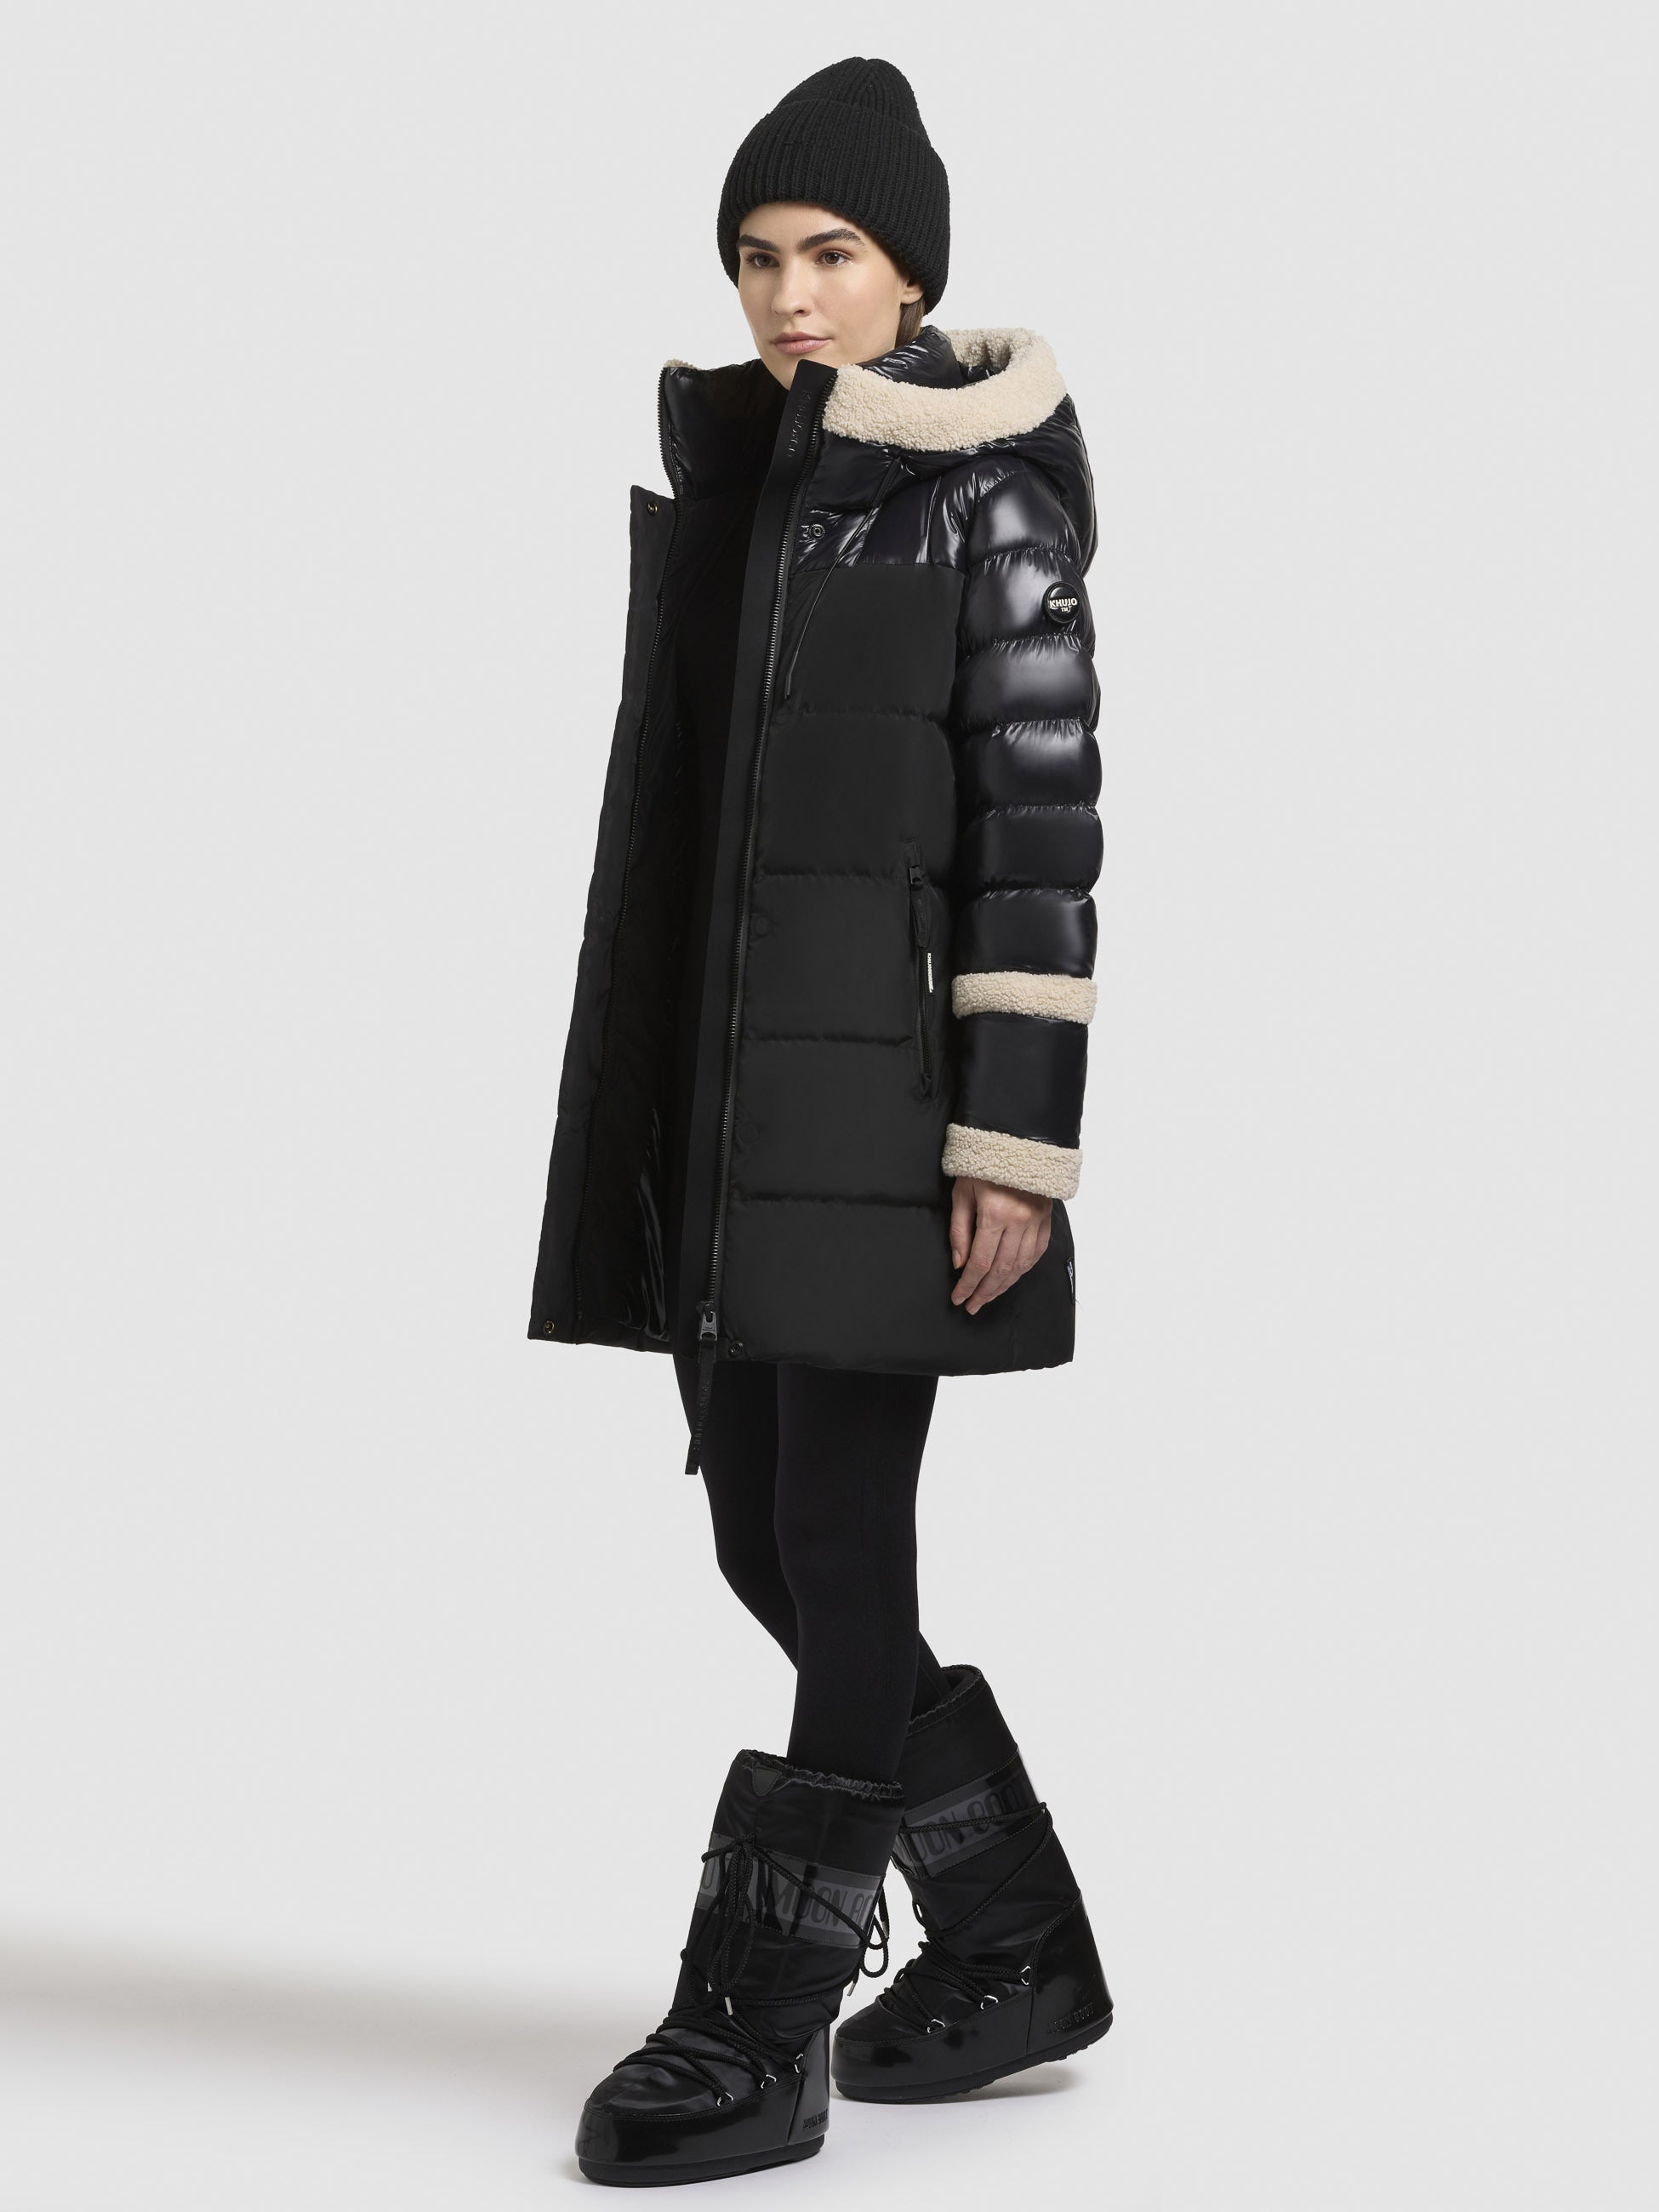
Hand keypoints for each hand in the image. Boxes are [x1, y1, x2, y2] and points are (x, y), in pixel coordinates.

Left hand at [948, 1176, 1052, 1313]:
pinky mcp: (1046, 1220)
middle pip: (1001, 1269)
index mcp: (995, 1213)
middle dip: (984, 1292)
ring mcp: (1036, 1221)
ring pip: (1020, 1266)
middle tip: (972, 1306)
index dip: (968, 1284)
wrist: (1017, 1141)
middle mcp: (1019, 1220)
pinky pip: (1036, 1254)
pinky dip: (1023, 1270)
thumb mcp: (962, 1192)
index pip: (980, 1261)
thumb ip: (959, 1230)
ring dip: (1003, 1286)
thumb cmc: (983, 1163)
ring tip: (988, 1297)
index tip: (958, 1298)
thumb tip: (959, 1264)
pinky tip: (1011, 1279)